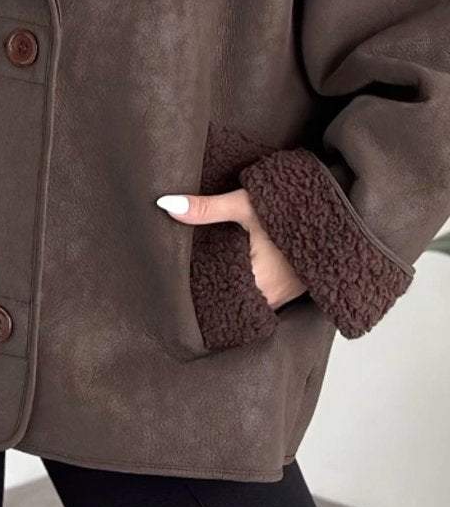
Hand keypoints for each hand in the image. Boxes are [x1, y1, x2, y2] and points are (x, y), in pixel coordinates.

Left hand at [157, 186, 307, 310]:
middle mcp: (274, 296)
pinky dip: (251, 288)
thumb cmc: (295, 207)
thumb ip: (206, 208)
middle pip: (234, 302)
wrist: (339, 207)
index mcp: (259, 282)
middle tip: (190, 286)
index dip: (200, 295)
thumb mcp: (246, 204)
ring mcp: (286, 295)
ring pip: (250, 301)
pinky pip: (266, 297)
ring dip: (235, 291)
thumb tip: (166, 205)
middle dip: (215, 294)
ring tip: (212, 280)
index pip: (220, 300)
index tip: (182, 292)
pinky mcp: (295, 289)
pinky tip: (239, 275)